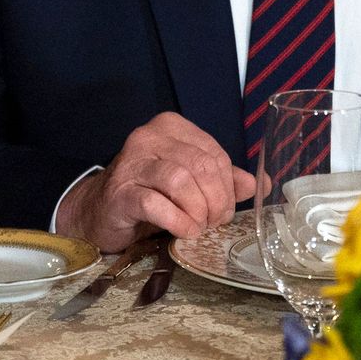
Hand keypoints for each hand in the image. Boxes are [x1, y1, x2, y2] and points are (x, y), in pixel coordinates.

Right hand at [54, 112, 255, 249]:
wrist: (101, 212)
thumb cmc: (149, 194)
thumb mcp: (190, 183)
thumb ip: (223, 180)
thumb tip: (260, 184)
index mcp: (171, 128)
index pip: (214, 153)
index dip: (228, 186)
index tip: (224, 210)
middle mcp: (149, 137)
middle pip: (200, 166)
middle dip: (216, 201)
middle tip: (213, 222)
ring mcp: (131, 163)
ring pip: (180, 181)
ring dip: (197, 212)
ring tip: (197, 226)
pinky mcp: (119, 192)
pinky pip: (156, 204)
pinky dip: (177, 221)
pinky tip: (182, 231)